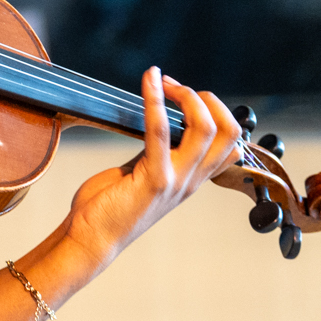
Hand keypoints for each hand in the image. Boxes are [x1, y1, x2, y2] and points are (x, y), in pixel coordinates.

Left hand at [63, 68, 243, 263]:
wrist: (89, 240)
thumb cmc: (107, 208)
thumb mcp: (141, 174)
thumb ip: (156, 152)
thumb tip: (158, 122)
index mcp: (191, 179)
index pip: (230, 144)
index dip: (217, 112)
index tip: (184, 96)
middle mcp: (190, 181)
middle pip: (229, 131)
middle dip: (207, 99)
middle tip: (174, 86)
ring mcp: (176, 181)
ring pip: (207, 129)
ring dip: (187, 95)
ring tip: (163, 82)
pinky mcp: (154, 180)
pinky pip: (160, 131)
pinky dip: (155, 99)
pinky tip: (149, 80)